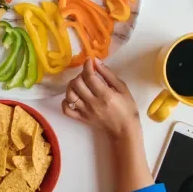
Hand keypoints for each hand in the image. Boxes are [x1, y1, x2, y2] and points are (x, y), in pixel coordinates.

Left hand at [63, 60, 152, 191]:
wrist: (124, 130)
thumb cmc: (127, 108)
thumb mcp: (122, 88)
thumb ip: (108, 74)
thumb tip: (96, 61)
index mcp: (105, 95)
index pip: (89, 76)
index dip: (87, 66)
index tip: (89, 61)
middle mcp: (92, 103)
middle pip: (77, 84)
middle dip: (80, 75)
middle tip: (87, 75)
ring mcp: (85, 111)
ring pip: (69, 94)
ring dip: (72, 85)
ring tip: (80, 84)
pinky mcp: (81, 118)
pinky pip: (66, 109)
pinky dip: (65, 101)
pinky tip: (73, 97)